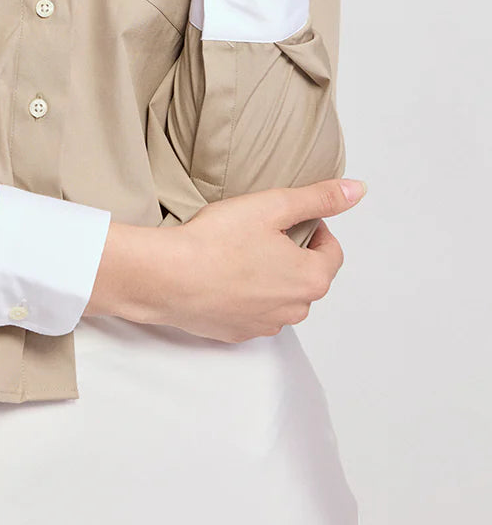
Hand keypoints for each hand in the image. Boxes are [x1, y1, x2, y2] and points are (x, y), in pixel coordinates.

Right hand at [85, 178, 366, 340]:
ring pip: (281, 296)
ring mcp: (265, 325)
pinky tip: (222, 275)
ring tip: (238, 252)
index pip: (333, 252)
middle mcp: (295, 309)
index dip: (315, 228)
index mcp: (311, 279)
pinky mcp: (237, 333)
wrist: (169, 277)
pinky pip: (253, 311)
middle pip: (307, 276)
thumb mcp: (273, 205)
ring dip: (270, 276)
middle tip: (260, 231)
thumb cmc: (217, 242)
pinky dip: (246, 294)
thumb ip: (318, 198)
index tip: (289, 217)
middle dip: (292, 253)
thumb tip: (356, 191)